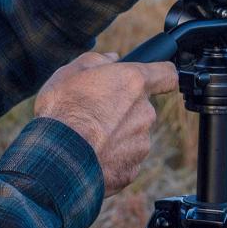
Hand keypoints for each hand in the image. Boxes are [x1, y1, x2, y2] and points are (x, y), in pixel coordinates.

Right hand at [34, 51, 179, 193]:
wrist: (59, 158)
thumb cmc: (63, 111)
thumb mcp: (70, 72)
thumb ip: (96, 60)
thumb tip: (111, 59)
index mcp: (133, 83)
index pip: (167, 74)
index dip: (160, 76)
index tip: (153, 79)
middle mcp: (145, 113)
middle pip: (142, 107)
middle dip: (124, 108)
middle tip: (95, 112)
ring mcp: (141, 143)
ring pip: (133, 134)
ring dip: (117, 134)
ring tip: (88, 137)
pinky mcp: (132, 169)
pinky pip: (125, 158)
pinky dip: (111, 157)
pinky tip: (90, 155)